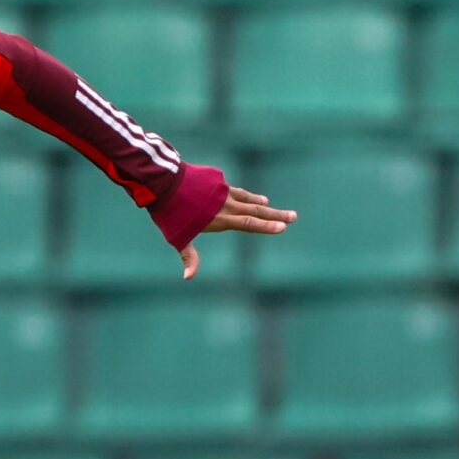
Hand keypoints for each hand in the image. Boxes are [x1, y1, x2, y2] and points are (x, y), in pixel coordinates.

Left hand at [180, 183, 294, 278]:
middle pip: (256, 210)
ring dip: (259, 203)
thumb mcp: (178, 238)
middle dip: (276, 214)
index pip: (249, 223)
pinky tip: (250, 197)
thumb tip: (188, 278)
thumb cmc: (170, 213)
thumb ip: (189, 257)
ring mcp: (222, 190)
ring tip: (270, 204)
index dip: (267, 226)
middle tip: (294, 216)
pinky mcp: (216, 180)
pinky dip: (244, 194)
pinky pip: (234, 189)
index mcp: (221, 218)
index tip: (283, 227)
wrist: (164, 182)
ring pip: (246, 197)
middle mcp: (226, 204)